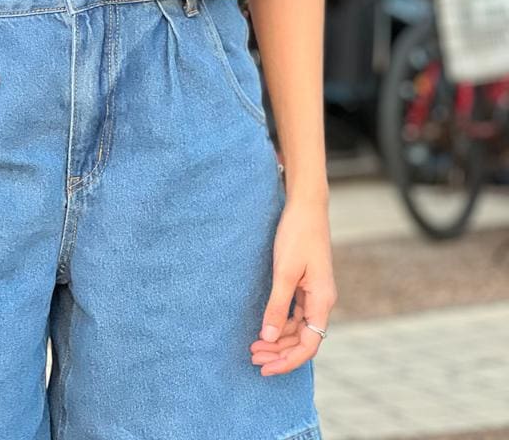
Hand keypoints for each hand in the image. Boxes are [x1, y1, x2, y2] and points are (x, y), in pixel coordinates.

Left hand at [250, 195, 335, 375]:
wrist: (306, 206)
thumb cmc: (297, 234)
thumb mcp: (284, 271)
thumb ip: (277, 305)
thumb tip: (267, 337)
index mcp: (322, 300)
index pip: (309, 345)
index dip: (288, 361)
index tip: (266, 368)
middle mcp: (322, 301)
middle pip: (303, 340)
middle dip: (278, 352)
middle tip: (252, 357)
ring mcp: (314, 293)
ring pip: (298, 328)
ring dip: (277, 339)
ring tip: (253, 346)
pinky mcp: (306, 285)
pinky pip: (295, 314)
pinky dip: (279, 323)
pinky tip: (263, 327)